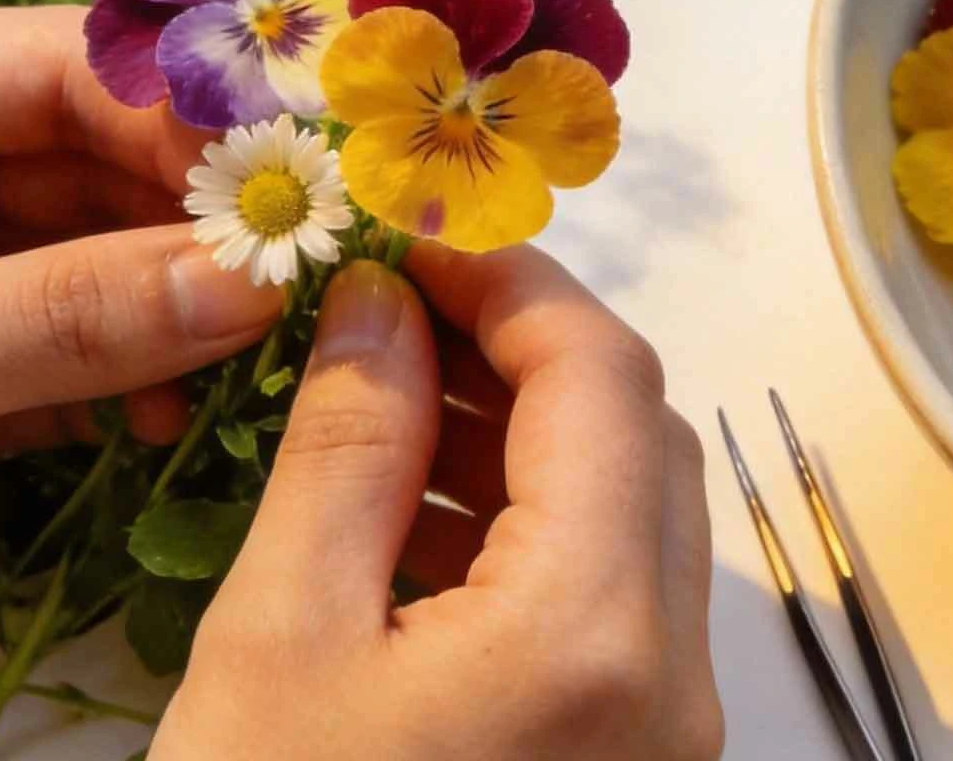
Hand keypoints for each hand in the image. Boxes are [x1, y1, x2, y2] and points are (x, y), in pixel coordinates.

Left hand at [0, 8, 283, 727]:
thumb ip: (67, 317)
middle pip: (95, 157)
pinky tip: (184, 414)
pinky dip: (134, 375)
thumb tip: (255, 277)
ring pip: (98, 255)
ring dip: (180, 302)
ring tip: (269, 347)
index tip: (307, 171)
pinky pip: (74, 344)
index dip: (188, 115)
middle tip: (317, 268)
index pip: (62, 66)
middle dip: (200, 215)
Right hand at [151, 245, 723, 760]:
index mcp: (596, 632)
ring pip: (622, 515)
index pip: (601, 375)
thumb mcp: (279, 641)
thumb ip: (346, 447)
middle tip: (381, 315)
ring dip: (512, 436)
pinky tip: (401, 520)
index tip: (401, 240)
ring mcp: (665, 730)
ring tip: (370, 404)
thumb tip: (376, 300)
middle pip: (633, 437)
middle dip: (513, 352)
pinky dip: (515, 531)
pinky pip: (600, 600)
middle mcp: (673, 676)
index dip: (506, 281)